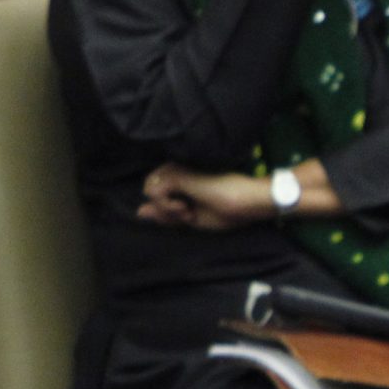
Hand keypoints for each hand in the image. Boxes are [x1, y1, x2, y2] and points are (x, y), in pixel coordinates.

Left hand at [136, 163, 278, 230]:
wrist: (249, 202)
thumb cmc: (229, 211)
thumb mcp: (193, 218)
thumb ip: (166, 213)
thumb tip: (139, 211)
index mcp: (182, 181)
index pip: (156, 194)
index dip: (165, 211)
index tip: (186, 217)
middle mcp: (177, 171)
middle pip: (149, 189)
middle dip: (163, 210)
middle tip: (187, 215)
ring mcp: (178, 170)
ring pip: (149, 188)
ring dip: (165, 208)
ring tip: (187, 211)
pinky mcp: (179, 173)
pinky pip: (154, 191)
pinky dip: (166, 206)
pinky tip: (184, 208)